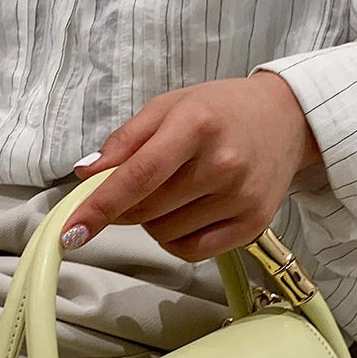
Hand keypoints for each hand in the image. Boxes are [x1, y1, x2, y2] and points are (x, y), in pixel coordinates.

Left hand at [60, 72, 320, 260]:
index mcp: (197, 126)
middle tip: (139, 188)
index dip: (100, 207)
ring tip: (176, 193)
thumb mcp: (170, 106)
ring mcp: (240, 199)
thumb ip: (126, 140)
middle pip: (147, 211)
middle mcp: (222, 165)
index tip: (70, 232)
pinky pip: (192, 251)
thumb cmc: (221, 111)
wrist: (286, 120)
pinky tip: (187, 216)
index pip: (138, 176)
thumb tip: (86, 174)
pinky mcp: (252, 226)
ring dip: (154, 222)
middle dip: (126, 208)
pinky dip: (176, 240)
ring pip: (166, 235)